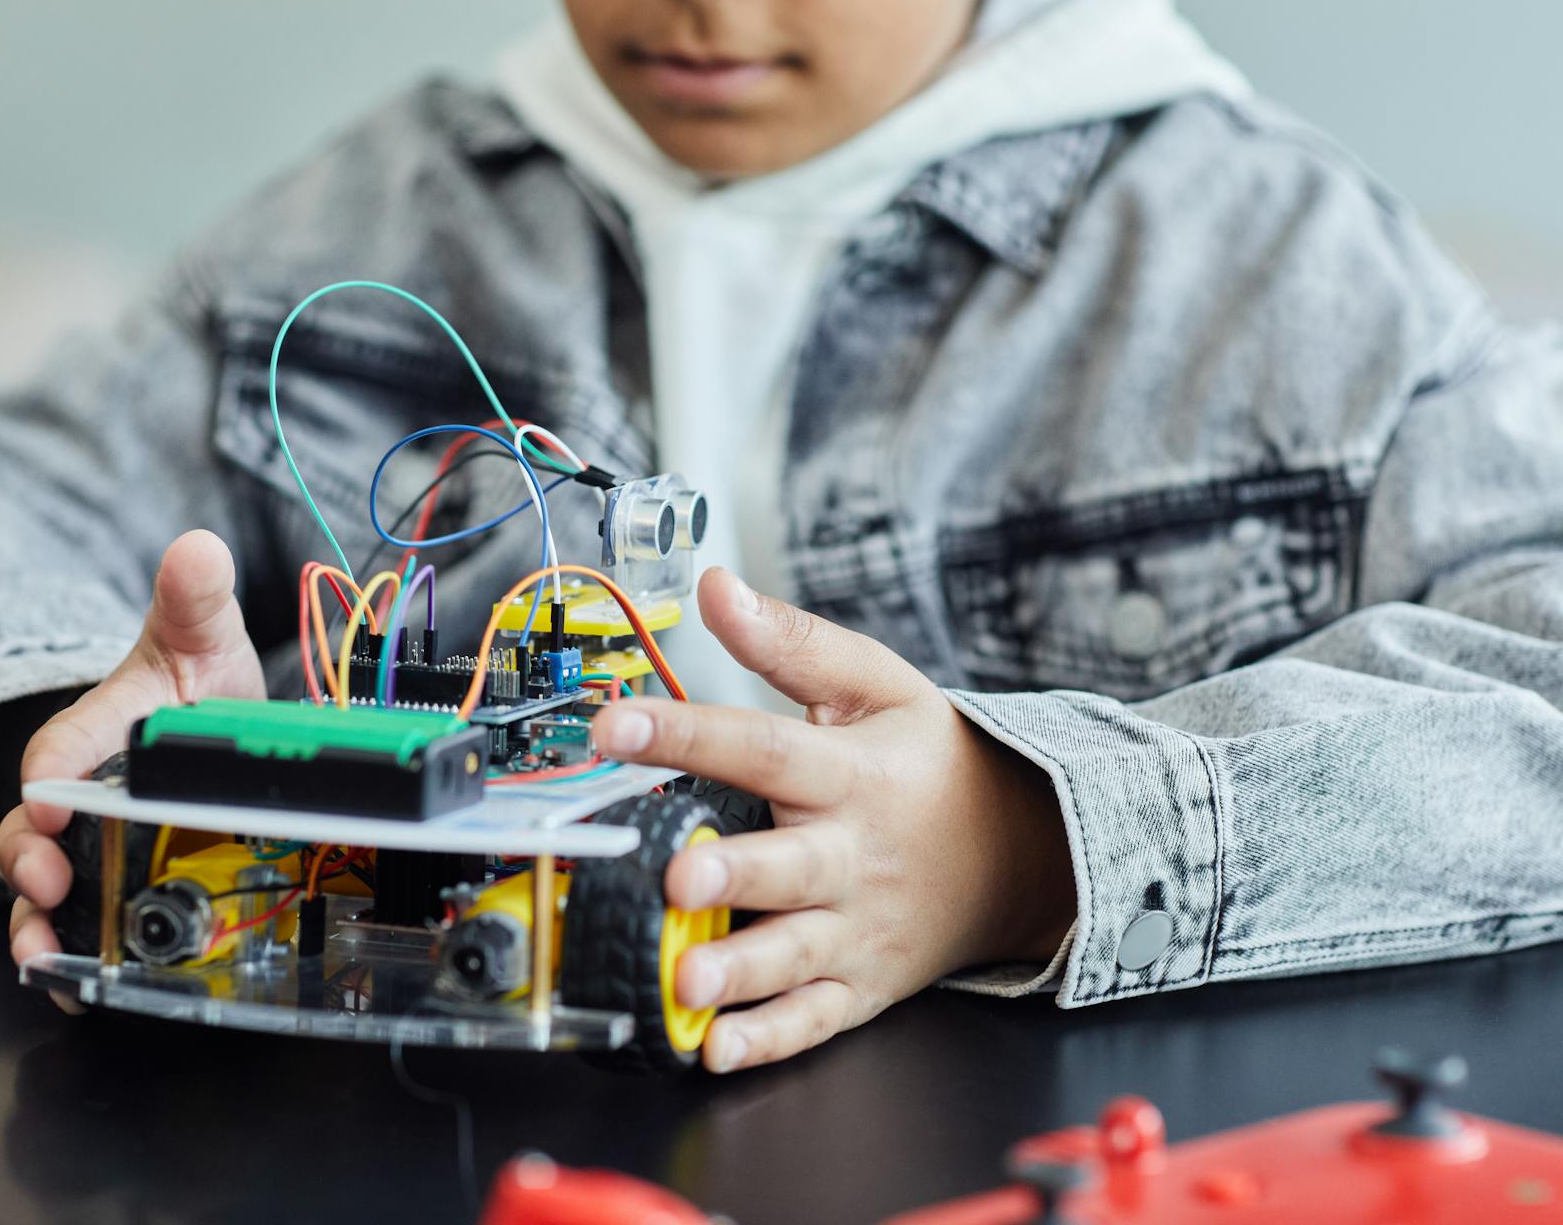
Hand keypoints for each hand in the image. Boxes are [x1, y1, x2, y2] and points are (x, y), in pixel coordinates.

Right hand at [0, 530, 263, 1002]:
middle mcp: (79, 798)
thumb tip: (197, 549)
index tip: (56, 799)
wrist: (205, 732)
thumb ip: (194, 600)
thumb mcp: (199, 641)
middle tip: (44, 882)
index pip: (59, 751)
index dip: (53, 774)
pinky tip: (77, 988)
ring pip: (43, 894)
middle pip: (31, 834)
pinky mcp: (111, 889)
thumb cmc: (189, 687)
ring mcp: (90, 850)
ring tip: (42, 959)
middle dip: (29, 860)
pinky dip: (72, 961)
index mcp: (95, 734)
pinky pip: (80, 931)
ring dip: (37, 927)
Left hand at [590, 568, 1075, 1071]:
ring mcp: (858, 927)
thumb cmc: (930, 763)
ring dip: (740, 970)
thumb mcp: (876, 686)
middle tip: (678, 878)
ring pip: (795, 954)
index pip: (762, 746)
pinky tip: (717, 1047)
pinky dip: (768, 1039)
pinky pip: (812, 1018)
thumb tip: (715, 589)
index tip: (615, 723)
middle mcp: (853, 855)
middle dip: (733, 874)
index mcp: (850, 773)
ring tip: (689, 979)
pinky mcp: (861, 983)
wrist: (1021, 852)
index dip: (687, 734)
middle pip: (787, 865)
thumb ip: (791, 642)